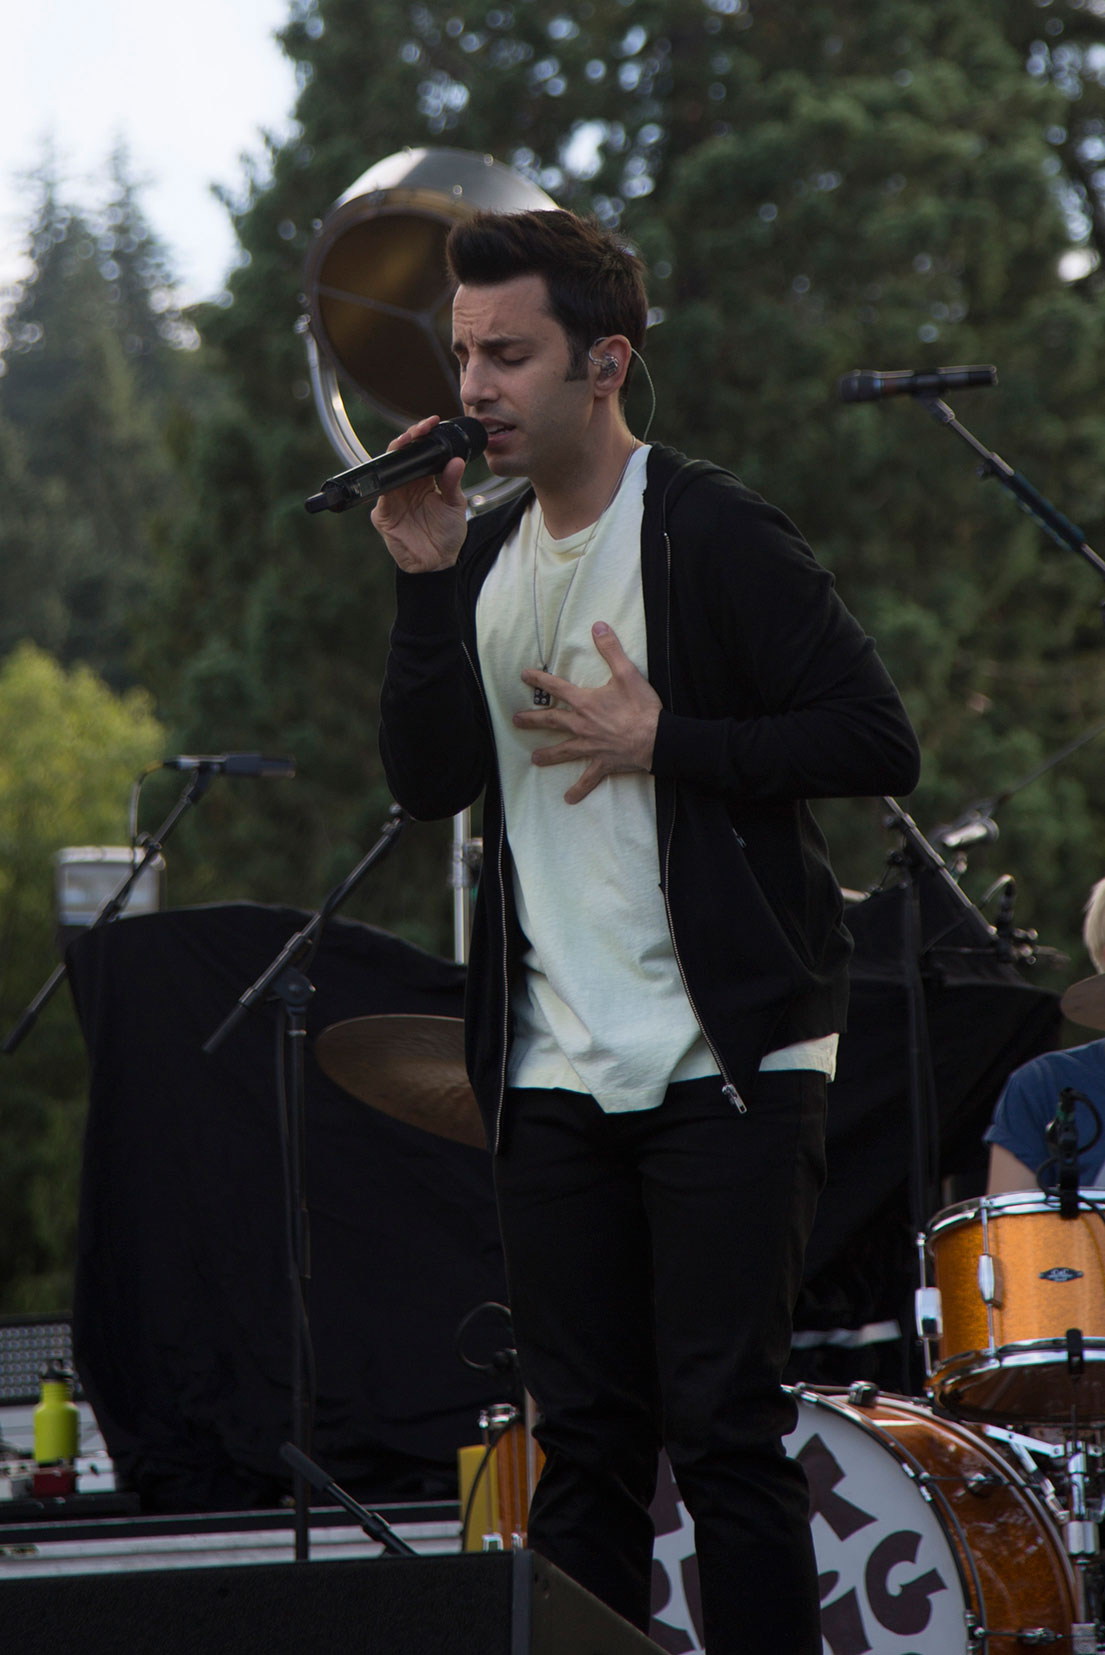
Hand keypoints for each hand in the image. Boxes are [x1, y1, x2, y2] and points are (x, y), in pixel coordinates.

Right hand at [370, 415, 468, 572]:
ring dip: (397, 454)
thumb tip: (456, 461)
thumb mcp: (455, 506)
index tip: (433, 422)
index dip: (423, 435)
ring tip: (410, 441)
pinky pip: (381, 495)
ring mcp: (393, 498)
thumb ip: (453, 483)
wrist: (438, 563)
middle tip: (422, 428)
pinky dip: (387, 484)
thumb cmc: (447, 535)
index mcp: (423, 480)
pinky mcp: (383, 514)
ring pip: (388, 470)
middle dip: (409, 438)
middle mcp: (406, 486)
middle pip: (401, 455)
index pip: (419, 452)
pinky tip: (397, 475)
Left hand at [513, 623, 661, 803]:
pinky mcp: (602, 763)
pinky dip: (579, 789)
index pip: (556, 688)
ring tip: (533, 759)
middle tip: (515, 721)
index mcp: (585, 703)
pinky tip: (568, 799)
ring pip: (563, 751)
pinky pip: (588, 779)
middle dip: (532, 721)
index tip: (523, 676)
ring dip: (548, 756)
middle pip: (551, 722)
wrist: (657, 739)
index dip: (539, 680)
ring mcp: (590, 747)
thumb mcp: (627, 673)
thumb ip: (610, 649)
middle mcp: (582, 726)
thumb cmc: (642, 707)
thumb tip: (598, 625)